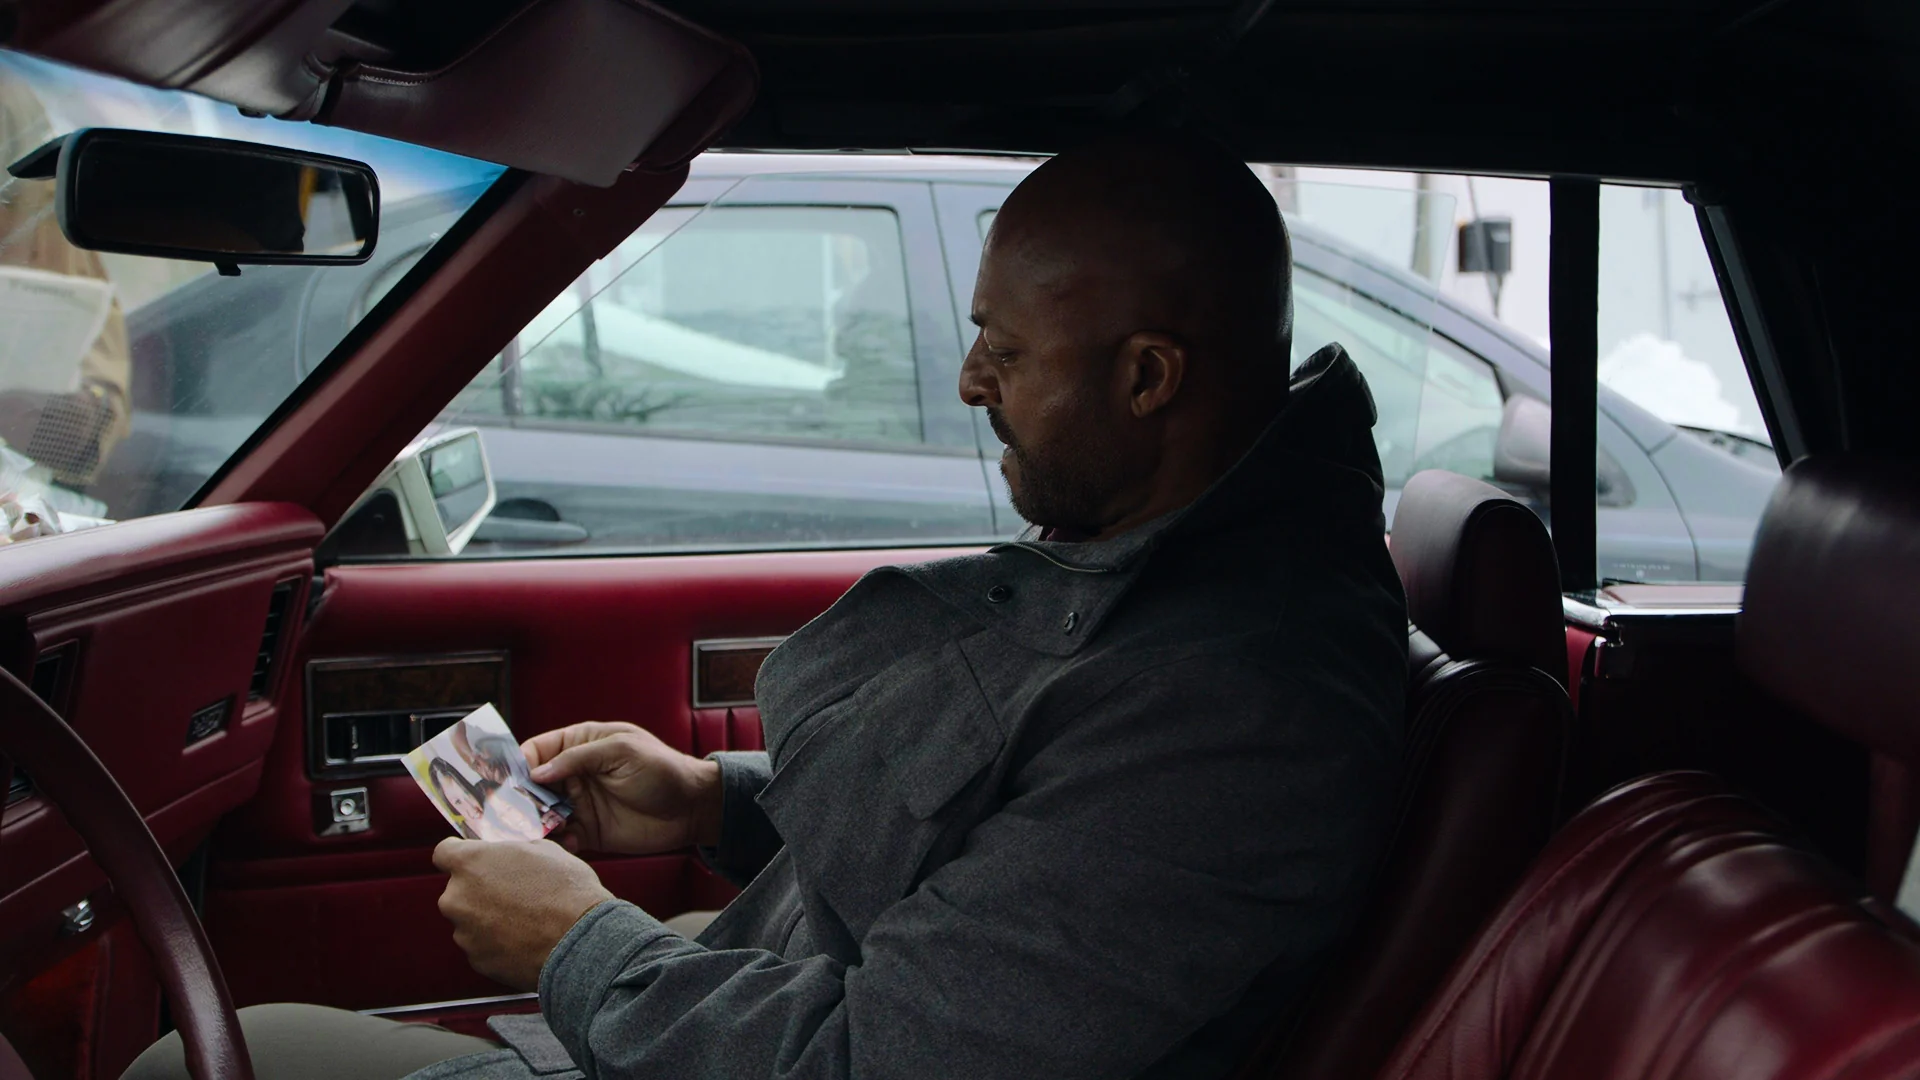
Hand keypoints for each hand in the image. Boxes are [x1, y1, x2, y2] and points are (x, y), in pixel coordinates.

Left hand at [434, 838, 612, 989]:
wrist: (581, 942)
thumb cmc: (567, 891)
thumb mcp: (545, 851)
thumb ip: (513, 852)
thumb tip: (509, 856)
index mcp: (470, 863)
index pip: (444, 852)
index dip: (460, 855)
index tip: (475, 861)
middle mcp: (457, 897)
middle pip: (457, 890)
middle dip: (479, 891)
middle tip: (512, 893)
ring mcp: (464, 932)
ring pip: (469, 921)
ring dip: (488, 919)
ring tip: (525, 920)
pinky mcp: (476, 960)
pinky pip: (482, 946)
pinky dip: (497, 943)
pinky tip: (525, 940)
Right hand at [522, 722, 723, 855]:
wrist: (693, 808)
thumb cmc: (662, 770)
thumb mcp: (622, 751)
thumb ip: (579, 758)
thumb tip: (537, 772)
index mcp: (580, 744)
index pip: (536, 750)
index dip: (518, 765)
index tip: (505, 782)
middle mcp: (573, 773)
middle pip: (531, 786)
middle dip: (518, 799)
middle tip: (511, 814)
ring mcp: (579, 803)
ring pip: (541, 814)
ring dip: (534, 824)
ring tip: (534, 834)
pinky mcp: (588, 831)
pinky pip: (561, 838)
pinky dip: (557, 843)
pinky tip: (568, 844)